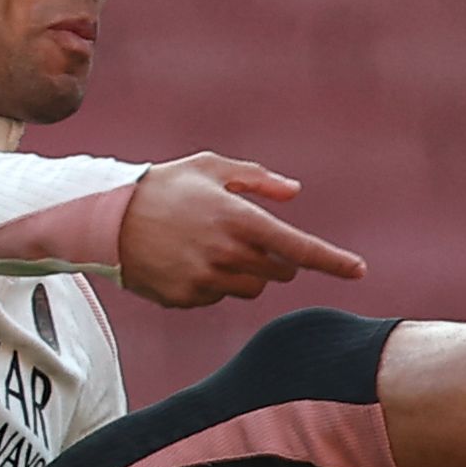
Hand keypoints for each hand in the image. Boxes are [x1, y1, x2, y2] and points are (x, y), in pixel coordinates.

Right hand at [118, 154, 369, 309]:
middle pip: (279, 272)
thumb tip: (294, 193)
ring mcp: (207, 281)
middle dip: (276, 259)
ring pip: (251, 288)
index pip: (299, 248)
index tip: (358, 271)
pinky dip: (213, 283)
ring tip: (211, 247)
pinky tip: (186, 261)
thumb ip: (257, 179)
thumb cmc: (164, 185)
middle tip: (248, 238)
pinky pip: (218, 297)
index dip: (332, 261)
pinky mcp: (187, 299)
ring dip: (246, 273)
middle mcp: (228, 254)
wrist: (107, 218)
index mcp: (240, 219)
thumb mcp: (210, 167)